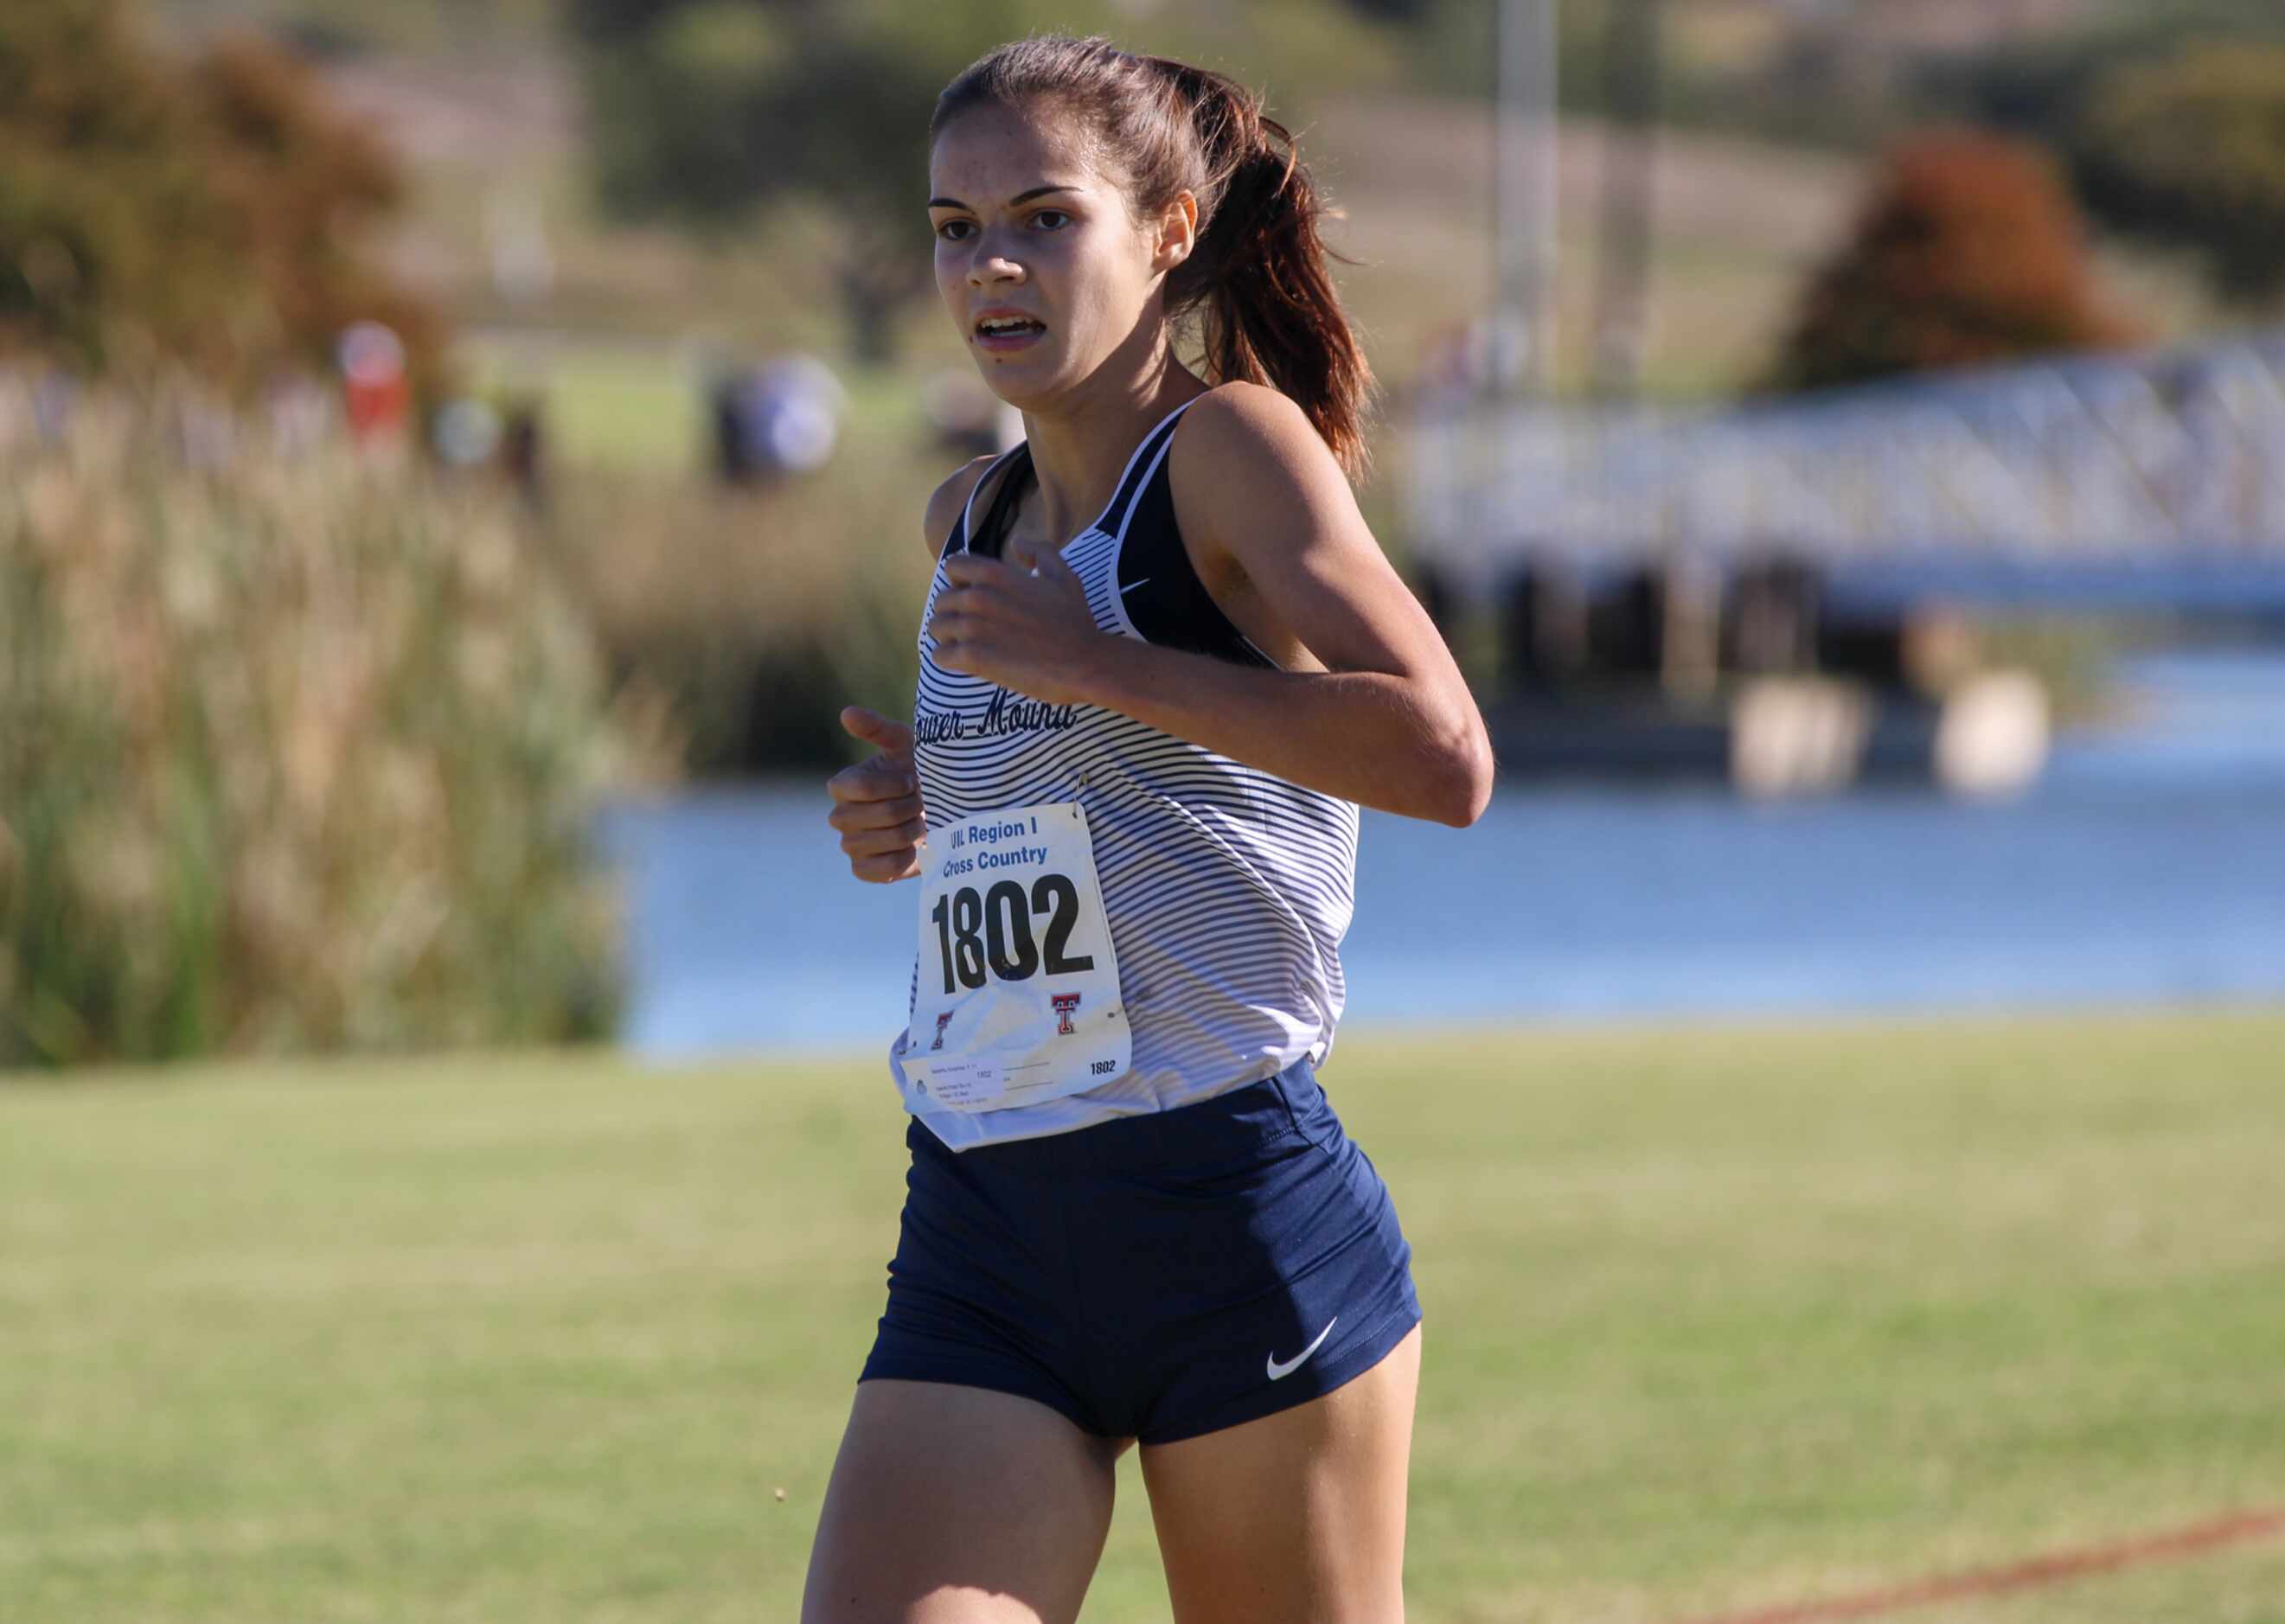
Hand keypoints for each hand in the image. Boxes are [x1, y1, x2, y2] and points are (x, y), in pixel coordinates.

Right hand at [826, 706, 923, 883]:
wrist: (943, 809)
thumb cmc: (920, 770)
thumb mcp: (905, 744)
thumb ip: (877, 728)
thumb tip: (846, 713)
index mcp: (844, 785)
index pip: (859, 788)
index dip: (892, 786)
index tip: (912, 780)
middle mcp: (841, 816)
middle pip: (869, 817)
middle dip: (903, 809)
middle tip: (920, 803)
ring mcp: (851, 844)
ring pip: (874, 843)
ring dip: (907, 832)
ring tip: (920, 823)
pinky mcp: (864, 869)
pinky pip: (877, 870)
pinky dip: (900, 859)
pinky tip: (914, 847)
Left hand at [926, 537, 1103, 706]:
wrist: (1082, 662)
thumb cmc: (1074, 620)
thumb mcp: (1063, 575)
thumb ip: (1039, 550)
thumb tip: (1017, 542)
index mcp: (995, 574)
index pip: (953, 566)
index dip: (961, 581)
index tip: (973, 595)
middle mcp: (978, 597)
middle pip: (942, 600)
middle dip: (954, 612)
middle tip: (973, 626)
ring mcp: (972, 628)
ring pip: (937, 628)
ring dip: (949, 636)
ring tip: (967, 645)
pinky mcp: (972, 658)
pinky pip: (939, 656)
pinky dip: (949, 659)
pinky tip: (966, 661)